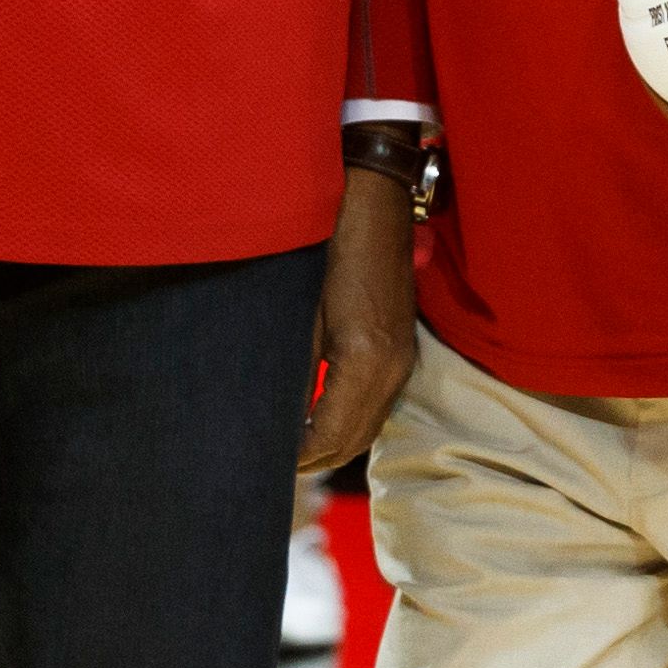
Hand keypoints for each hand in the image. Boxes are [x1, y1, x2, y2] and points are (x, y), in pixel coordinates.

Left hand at [296, 165, 416, 472]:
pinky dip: (349, 419)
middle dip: (315, 459)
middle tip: (272, 467)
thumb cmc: (327, 244)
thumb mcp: (299, 309)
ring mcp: (402, 358)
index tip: (264, 467)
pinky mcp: (401, 346)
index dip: (298, 458)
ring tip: (291, 447)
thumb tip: (275, 416)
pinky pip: (378, 403)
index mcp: (364, 360)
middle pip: (354, 441)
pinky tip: (318, 414)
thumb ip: (294, 368)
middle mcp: (392, 368)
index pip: (332, 436)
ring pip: (369, 426)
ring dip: (333, 442)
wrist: (374, 199)